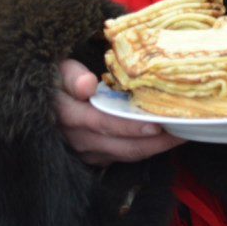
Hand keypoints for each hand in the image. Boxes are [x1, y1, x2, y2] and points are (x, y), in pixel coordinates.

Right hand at [54, 58, 185, 166]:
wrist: (43, 100)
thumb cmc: (55, 78)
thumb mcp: (58, 69)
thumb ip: (71, 76)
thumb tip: (87, 85)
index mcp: (68, 114)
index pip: (102, 123)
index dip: (129, 127)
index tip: (156, 125)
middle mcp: (77, 138)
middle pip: (121, 145)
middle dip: (154, 142)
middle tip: (183, 130)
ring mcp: (85, 151)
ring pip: (125, 154)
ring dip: (153, 148)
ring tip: (180, 135)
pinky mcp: (93, 156)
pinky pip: (122, 156)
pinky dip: (144, 149)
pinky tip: (162, 139)